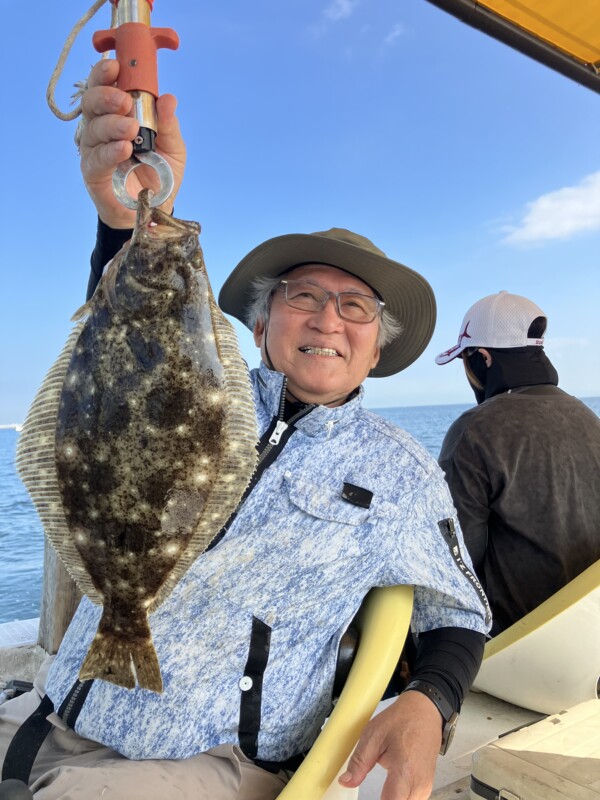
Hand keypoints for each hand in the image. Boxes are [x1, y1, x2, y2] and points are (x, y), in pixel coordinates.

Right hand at [78, 59, 185, 228]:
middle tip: (124, 101)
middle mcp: (102, 128)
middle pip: (92, 102)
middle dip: (106, 96)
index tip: (116, 67)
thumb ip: (168, 125)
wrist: (156, 210)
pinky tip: (123, 149)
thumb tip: (168, 99)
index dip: (105, 73)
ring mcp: (95, 150)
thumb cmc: (160, 175)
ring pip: (92, 129)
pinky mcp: (93, 173)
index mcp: (119, 114)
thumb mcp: (173, 149)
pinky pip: (96, 158)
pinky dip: (109, 151)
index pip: (105, 87)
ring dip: (111, 124)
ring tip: (131, 129)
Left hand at [339, 692, 441, 799]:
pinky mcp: (426, 787)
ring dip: (391, 799)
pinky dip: (399, 797)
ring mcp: (425, 787)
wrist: (424, 712)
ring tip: (382, 787)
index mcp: (405, 771)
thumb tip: (346, 782)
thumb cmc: (401, 720)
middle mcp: (419, 783)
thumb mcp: (373, 735)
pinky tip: (391, 788)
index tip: (364, 798)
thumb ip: (359, 762)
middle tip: (367, 784)